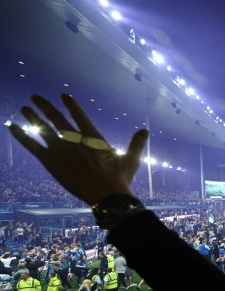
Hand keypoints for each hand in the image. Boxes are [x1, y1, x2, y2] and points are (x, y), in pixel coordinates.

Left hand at [9, 94, 147, 204]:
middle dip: (45, 106)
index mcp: (92, 136)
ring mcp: (61, 150)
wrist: (107, 195)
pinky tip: (12, 126)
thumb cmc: (120, 178)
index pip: (78, 115)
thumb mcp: (131, 159)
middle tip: (35, 97)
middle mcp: (74, 139)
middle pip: (56, 117)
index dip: (70, 104)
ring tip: (24, 108)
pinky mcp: (51, 162)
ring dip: (32, 117)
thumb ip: (136, 144)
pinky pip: (32, 145)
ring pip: (42, 128)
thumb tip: (145, 131)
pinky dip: (21, 135)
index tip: (63, 95)